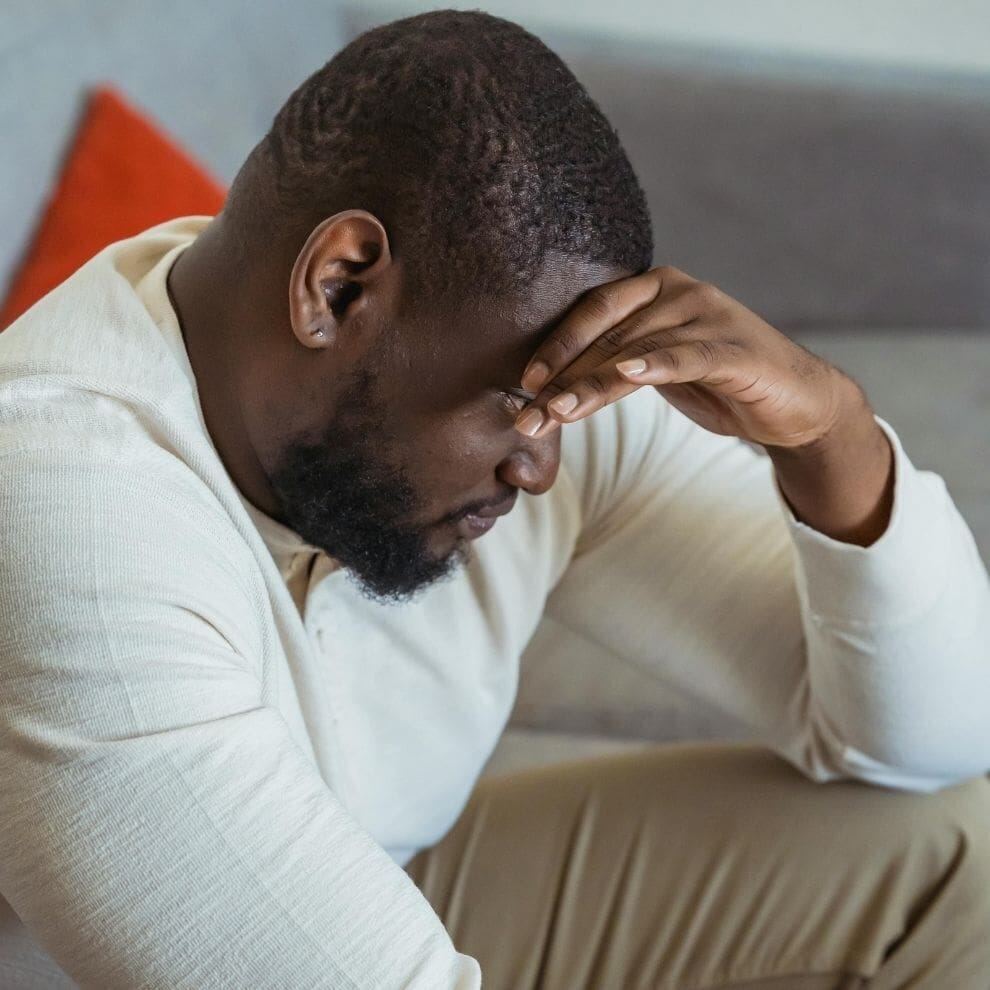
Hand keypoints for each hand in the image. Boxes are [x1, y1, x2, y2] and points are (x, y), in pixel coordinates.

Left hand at [514, 266, 893, 545]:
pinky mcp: (733, 347)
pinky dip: (655, 364)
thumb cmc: (717, 384)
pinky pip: (685, 355)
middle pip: (606, 334)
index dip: (555, 346)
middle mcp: (679, 290)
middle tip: (528, 414)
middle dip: (562, 376)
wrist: (794, 403)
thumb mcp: (656, 370)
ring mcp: (708, 314)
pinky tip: (625, 376)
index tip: (523, 383)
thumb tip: (549, 385)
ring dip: (590, 385)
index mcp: (655, 288)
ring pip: (635, 349)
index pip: (592, 312)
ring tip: (556, 412)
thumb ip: (613, 364)